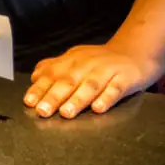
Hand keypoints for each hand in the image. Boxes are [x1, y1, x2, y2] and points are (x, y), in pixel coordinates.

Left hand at [22, 44, 155, 117]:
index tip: (29, 102)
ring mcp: (107, 70)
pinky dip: (106, 98)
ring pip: (90, 85)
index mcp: (72, 60)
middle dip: (54, 96)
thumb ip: (55, 67)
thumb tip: (34, 77)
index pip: (53, 73)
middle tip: (43, 111)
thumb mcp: (75, 59)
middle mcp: (88, 64)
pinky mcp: (126, 78)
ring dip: (77, 99)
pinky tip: (98, 109)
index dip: (40, 88)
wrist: (135, 52)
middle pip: (69, 80)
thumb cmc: (100, 61)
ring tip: (65, 113)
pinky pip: (116, 89)